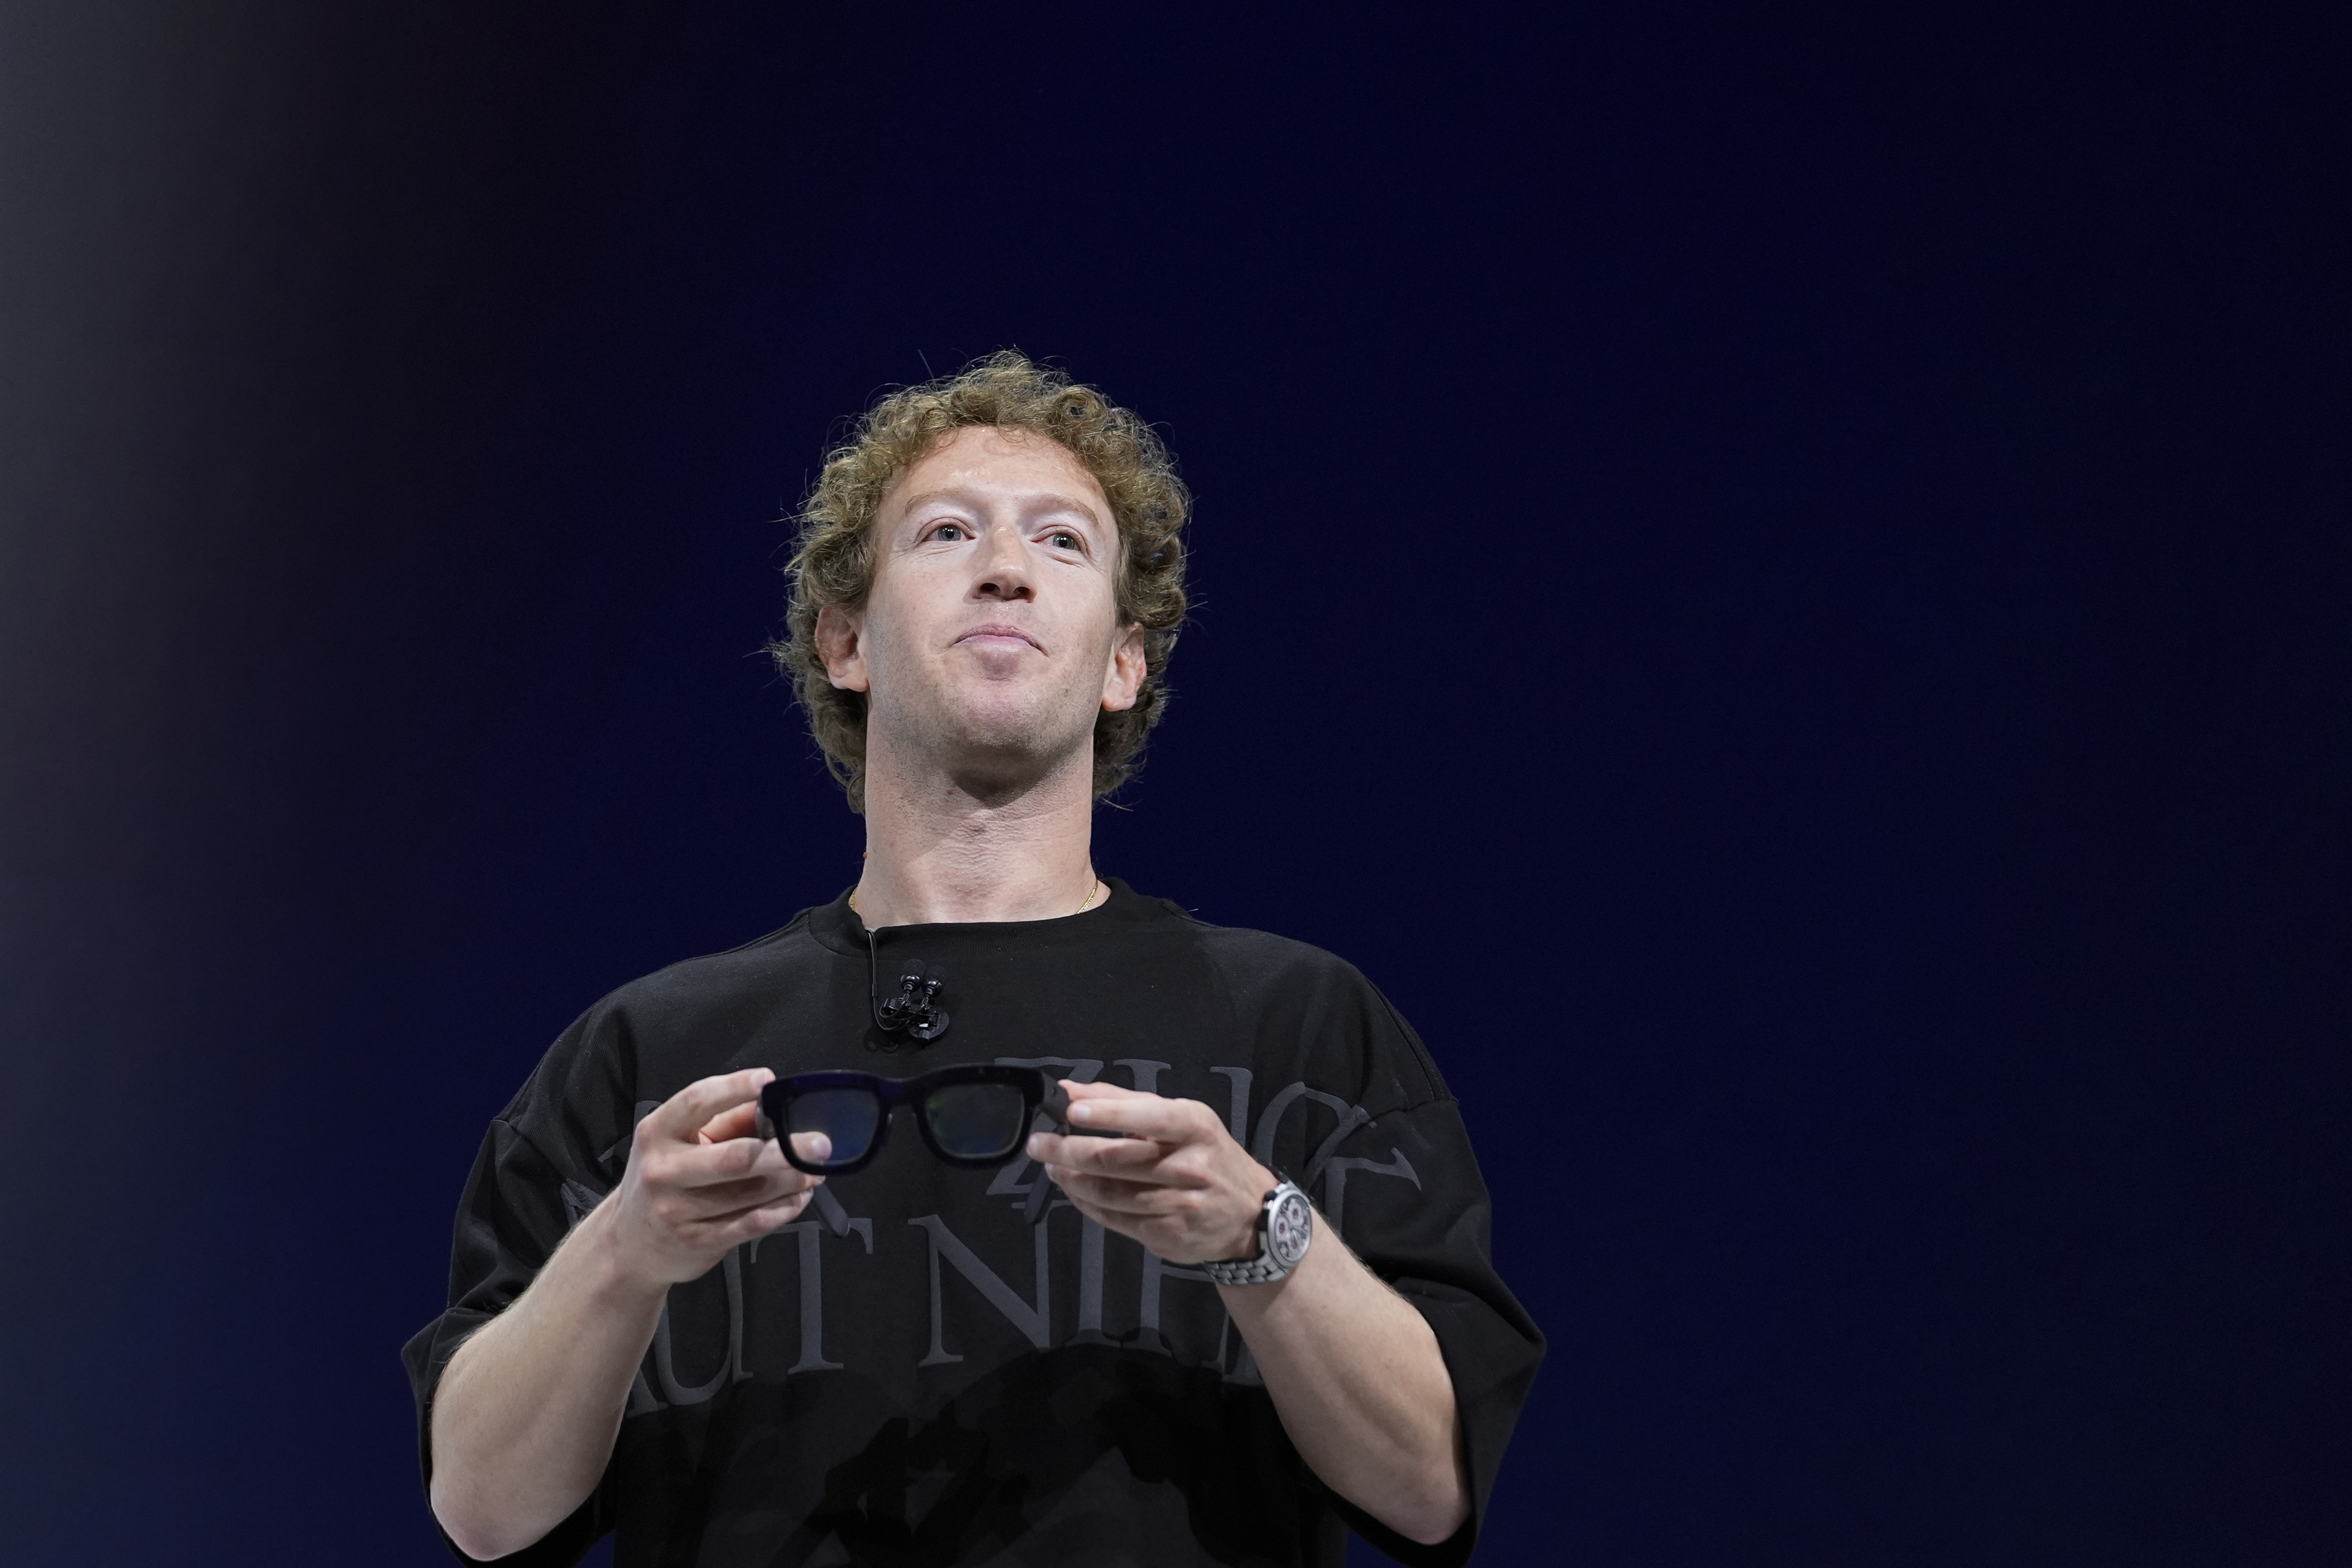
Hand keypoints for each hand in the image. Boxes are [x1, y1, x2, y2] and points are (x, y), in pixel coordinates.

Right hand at [602, 1069, 827, 1288]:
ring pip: (750, 1192)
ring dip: (792, 1181)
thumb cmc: (663, 1181)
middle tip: (820, 1144)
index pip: (697, 1102)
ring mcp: (678, 1210)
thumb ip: (724, 1122)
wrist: (629, 1245)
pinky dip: (782, 1209)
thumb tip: (772, 1104)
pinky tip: (799, 1198)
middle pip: (735, 1156)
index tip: (768, 1080)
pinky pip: (751, 1223)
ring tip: (815, 1171)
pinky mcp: (698, 1241)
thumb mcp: (680, 1142)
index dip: (733, 1088)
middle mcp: (663, 1170)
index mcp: (658, 1133)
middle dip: (786, 1150)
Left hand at [1027, 1080, 1277, 1265]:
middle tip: (1039, 1143)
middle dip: (1069, 1150)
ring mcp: (1179, 1204)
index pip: (1148, 1117)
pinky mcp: (1167, 1234)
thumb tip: (1069, 1088)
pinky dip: (1087, 1204)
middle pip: (1117, 1159)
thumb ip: (1122, 1101)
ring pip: (1110, 1194)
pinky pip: (1115, 1219)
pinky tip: (1073, 1191)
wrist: (1249, 1214)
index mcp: (1194, 1126)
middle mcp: (1190, 1165)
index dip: (1108, 1114)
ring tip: (1052, 1166)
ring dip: (1072, 1180)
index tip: (1071, 1109)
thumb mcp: (1179, 1117)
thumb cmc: (1206, 1154)